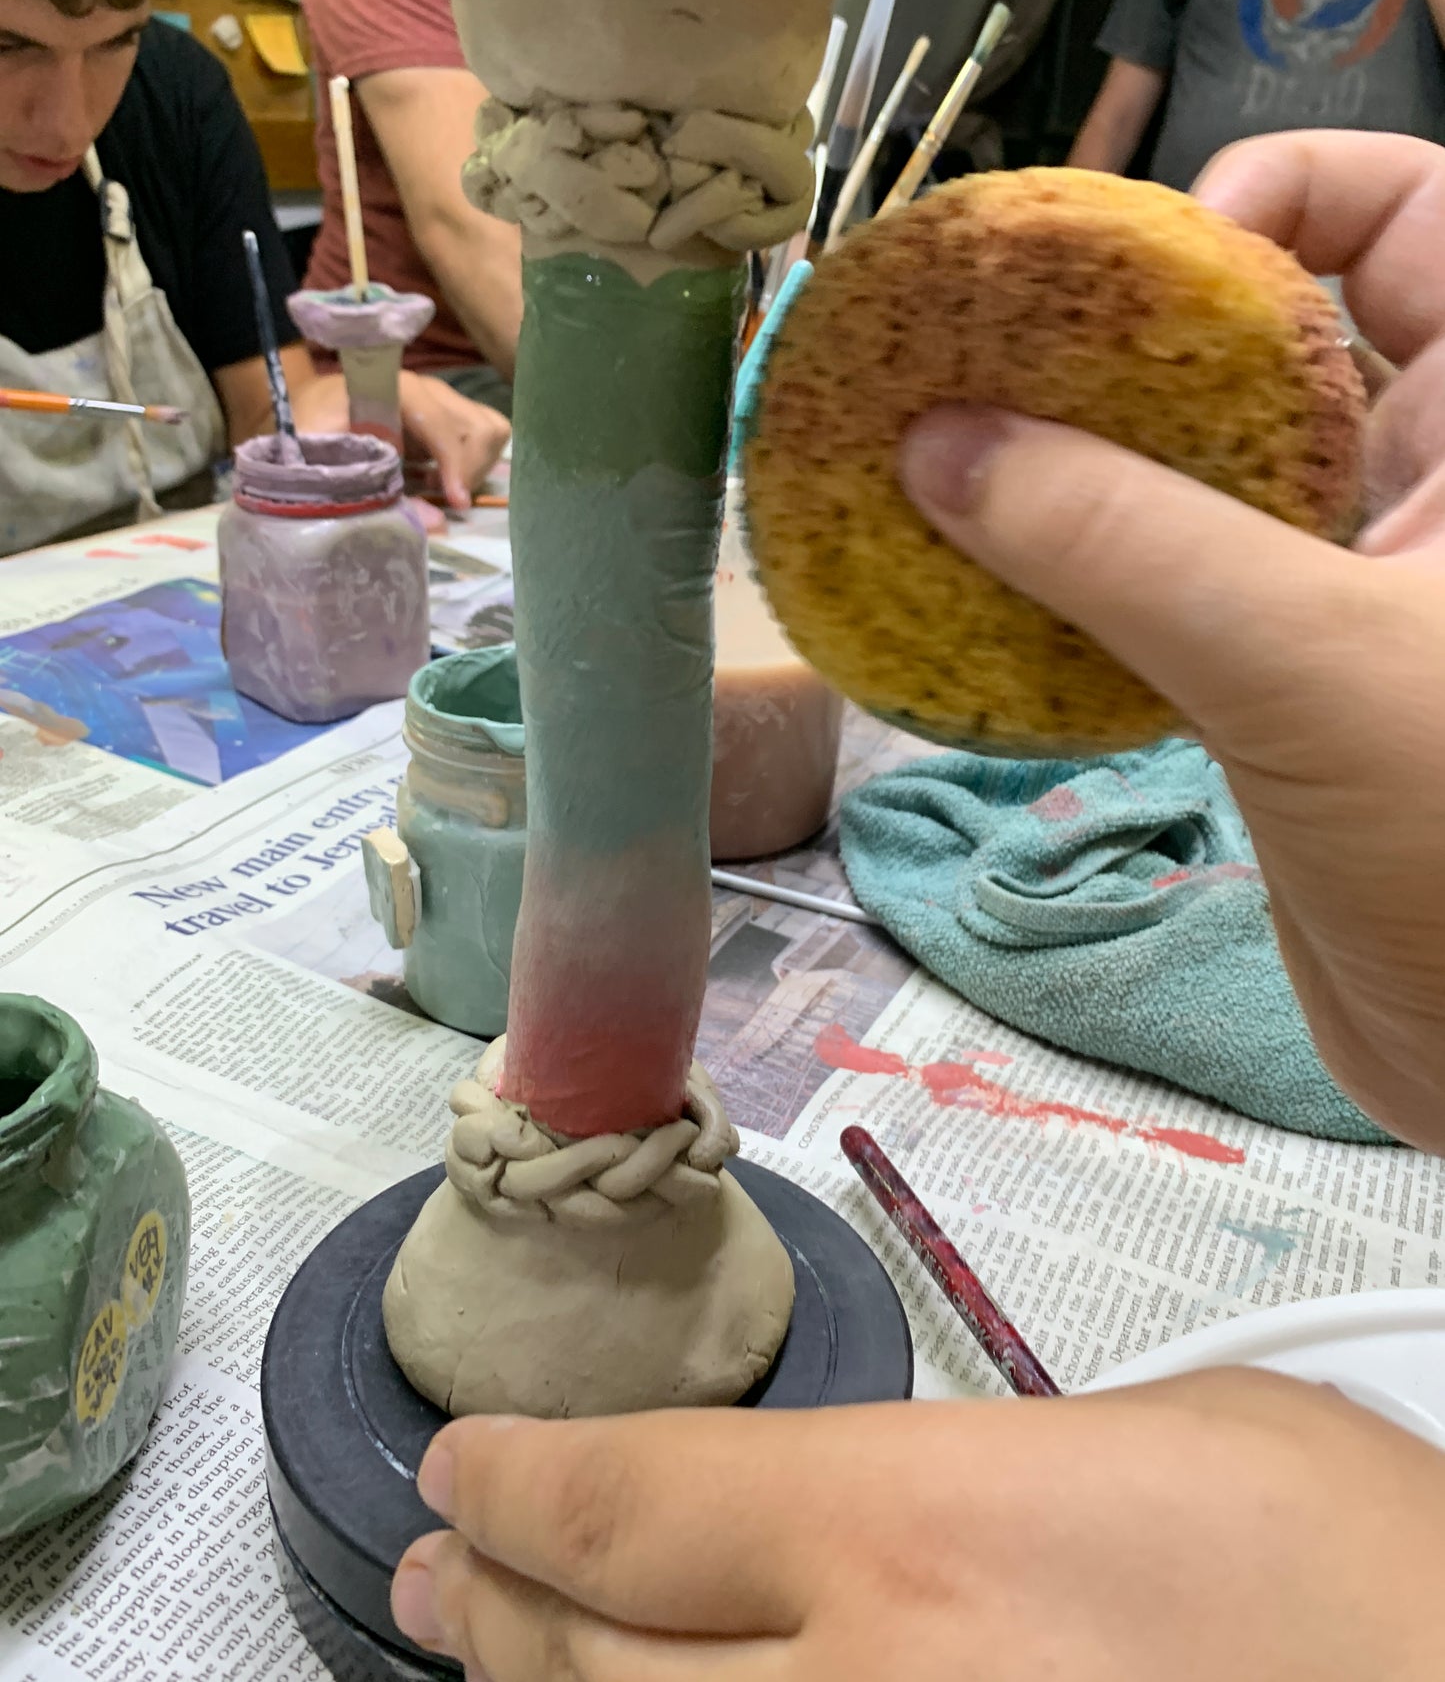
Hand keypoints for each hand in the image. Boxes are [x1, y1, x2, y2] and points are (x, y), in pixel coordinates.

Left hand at [290, 368, 511, 513]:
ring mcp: (439, 396)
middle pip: (477, 427)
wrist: (307, 414)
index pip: (442, 422)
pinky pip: (488, 430)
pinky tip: (447, 476)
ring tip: (445, 486)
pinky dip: (478, 458)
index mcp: (390, 389)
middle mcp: (424, 386)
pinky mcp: (447, 409)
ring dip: (476, 465)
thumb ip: (375, 493)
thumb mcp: (328, 467)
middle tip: (444, 499)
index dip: (455, 463)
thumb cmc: (310, 438)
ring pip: (490, 428)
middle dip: (468, 471)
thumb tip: (437, 524)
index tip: (457, 503)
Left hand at [391, 1371, 1444, 1677]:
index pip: (635, 1501)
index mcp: (924, 1539)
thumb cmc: (1372, 1581)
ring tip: (483, 1664)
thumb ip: (995, 1462)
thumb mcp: (1181, 1435)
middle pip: (595, 1664)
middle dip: (492, 1611)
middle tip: (431, 1575)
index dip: (518, 1480)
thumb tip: (893, 1507)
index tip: (462, 1465)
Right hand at [897, 130, 1444, 1152]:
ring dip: (1090, 472)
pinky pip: (1181, 595)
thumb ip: (1122, 544)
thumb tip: (940, 444)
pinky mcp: (1300, 688)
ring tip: (953, 471)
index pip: (1414, 214)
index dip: (1286, 196)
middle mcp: (1432, 485)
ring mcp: (1365, 590)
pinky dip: (1089, 588)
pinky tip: (988, 600)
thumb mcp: (1305, 663)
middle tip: (992, 366)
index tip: (1141, 272)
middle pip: (1281, 337)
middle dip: (1136, 336)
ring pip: (1214, 476)